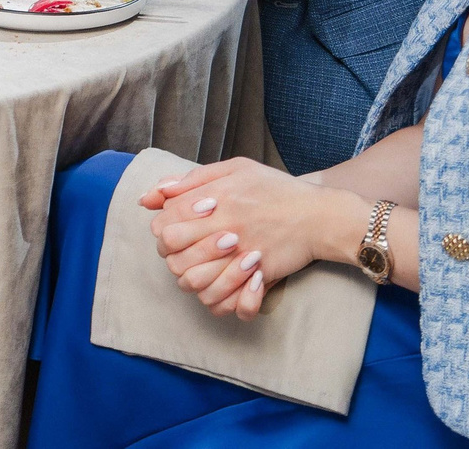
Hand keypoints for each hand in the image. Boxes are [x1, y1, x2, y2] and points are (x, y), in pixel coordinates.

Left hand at [141, 157, 367, 320]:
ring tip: (201, 269)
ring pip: (192, 281)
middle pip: (172, 253)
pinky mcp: (258, 275)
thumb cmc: (275, 188)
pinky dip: (215, 298)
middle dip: (171, 254)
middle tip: (184, 251)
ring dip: (190, 277)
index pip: (164, 223)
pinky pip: (222, 300)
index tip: (175, 229)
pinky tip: (220, 286)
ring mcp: (241, 253)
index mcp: (215, 199)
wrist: (319, 215)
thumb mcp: (234, 169)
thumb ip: (191, 180)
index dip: (162, 230)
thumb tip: (150, 196)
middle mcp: (225, 226)